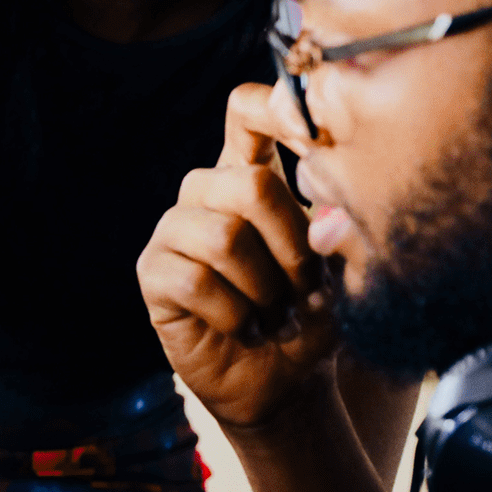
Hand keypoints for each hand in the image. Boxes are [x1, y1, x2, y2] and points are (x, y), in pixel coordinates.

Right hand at [137, 82, 337, 428]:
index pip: (246, 112)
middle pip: (250, 182)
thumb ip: (334, 233)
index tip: (312, 134)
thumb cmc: (312, 317)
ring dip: (264, 289)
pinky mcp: (153, 272)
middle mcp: (207, 193)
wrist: (284, 384)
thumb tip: (327, 215)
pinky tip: (241, 327)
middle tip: (302, 287)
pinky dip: (234, 314)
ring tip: (272, 312)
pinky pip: (194, 279)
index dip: (273, 107)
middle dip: (292, 246)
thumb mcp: (339, 270)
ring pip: (225, 236)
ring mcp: (174, 230)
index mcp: (251, 175)